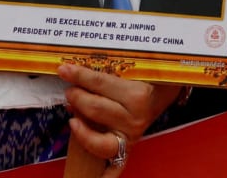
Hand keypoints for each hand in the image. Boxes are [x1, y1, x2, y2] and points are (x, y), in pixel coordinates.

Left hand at [58, 62, 183, 168]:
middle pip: (95, 107)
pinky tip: (78, 135)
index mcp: (137, 94)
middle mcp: (134, 117)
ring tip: (72, 109)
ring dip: (79, 122)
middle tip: (70, 90)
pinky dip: (92, 152)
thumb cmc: (144, 78)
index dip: (79, 75)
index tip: (64, 70)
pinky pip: (107, 157)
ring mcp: (130, 135)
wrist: (162, 95)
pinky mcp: (126, 147)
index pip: (100, 83)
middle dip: (77, 96)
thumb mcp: (132, 69)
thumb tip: (77, 70)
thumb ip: (109, 70)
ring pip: (96, 136)